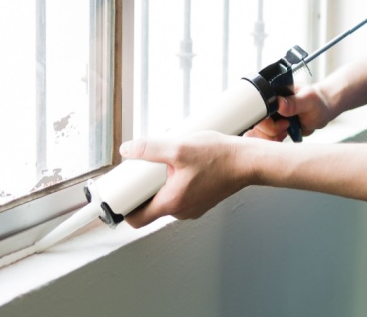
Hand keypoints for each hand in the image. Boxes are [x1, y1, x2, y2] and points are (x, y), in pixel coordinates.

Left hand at [118, 131, 256, 227]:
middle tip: (142, 169)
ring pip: (165, 198)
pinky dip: (175, 181)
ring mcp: (192, 206)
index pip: (136, 218)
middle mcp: (181, 210)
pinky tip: (181, 164)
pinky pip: (179, 194)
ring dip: (160, 183)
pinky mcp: (200, 199)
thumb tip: (128, 150)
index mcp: (172, 203)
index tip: (118, 194)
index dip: (123, 207)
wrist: (248, 161)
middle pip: (149, 206)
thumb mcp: (179, 148)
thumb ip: (150, 149)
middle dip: (143, 189)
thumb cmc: (220, 157)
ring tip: (166, 162)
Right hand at [244, 82, 337, 140]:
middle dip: (271, 130)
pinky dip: (274, 140)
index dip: (267, 119)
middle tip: (287, 126)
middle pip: (257, 122)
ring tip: (287, 130)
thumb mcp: (309, 100)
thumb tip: (279, 103)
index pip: (257, 106)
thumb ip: (295, 103)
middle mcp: (268, 103)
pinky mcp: (272, 126)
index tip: (284, 123)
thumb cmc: (317, 102)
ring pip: (259, 132)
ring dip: (272, 137)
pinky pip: (265, 137)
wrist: (322, 111)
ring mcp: (269, 116)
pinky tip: (285, 135)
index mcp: (273, 91)